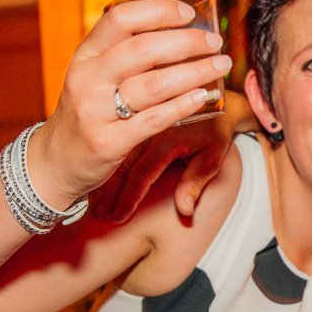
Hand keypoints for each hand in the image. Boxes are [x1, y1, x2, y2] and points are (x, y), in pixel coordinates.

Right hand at [28, 0, 233, 208]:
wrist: (56, 161)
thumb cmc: (88, 112)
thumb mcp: (94, 76)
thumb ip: (125, 55)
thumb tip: (180, 31)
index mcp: (85, 55)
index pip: (120, 19)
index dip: (158, 11)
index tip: (188, 13)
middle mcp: (87, 79)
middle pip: (142, 49)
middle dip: (186, 41)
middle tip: (214, 42)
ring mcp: (94, 111)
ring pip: (152, 85)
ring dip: (193, 72)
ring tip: (220, 65)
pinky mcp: (107, 142)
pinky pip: (152, 120)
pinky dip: (181, 106)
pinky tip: (203, 97)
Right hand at [91, 89, 250, 221]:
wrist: (215, 93)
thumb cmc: (216, 128)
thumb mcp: (213, 156)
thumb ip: (196, 182)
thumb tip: (185, 210)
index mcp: (166, 139)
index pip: (142, 174)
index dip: (130, 198)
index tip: (118, 217)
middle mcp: (149, 130)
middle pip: (122, 166)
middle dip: (109, 193)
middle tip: (99, 216)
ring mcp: (141, 122)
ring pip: (117, 154)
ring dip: (106, 179)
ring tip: (94, 203)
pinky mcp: (138, 118)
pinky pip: (119, 140)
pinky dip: (111, 162)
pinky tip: (99, 177)